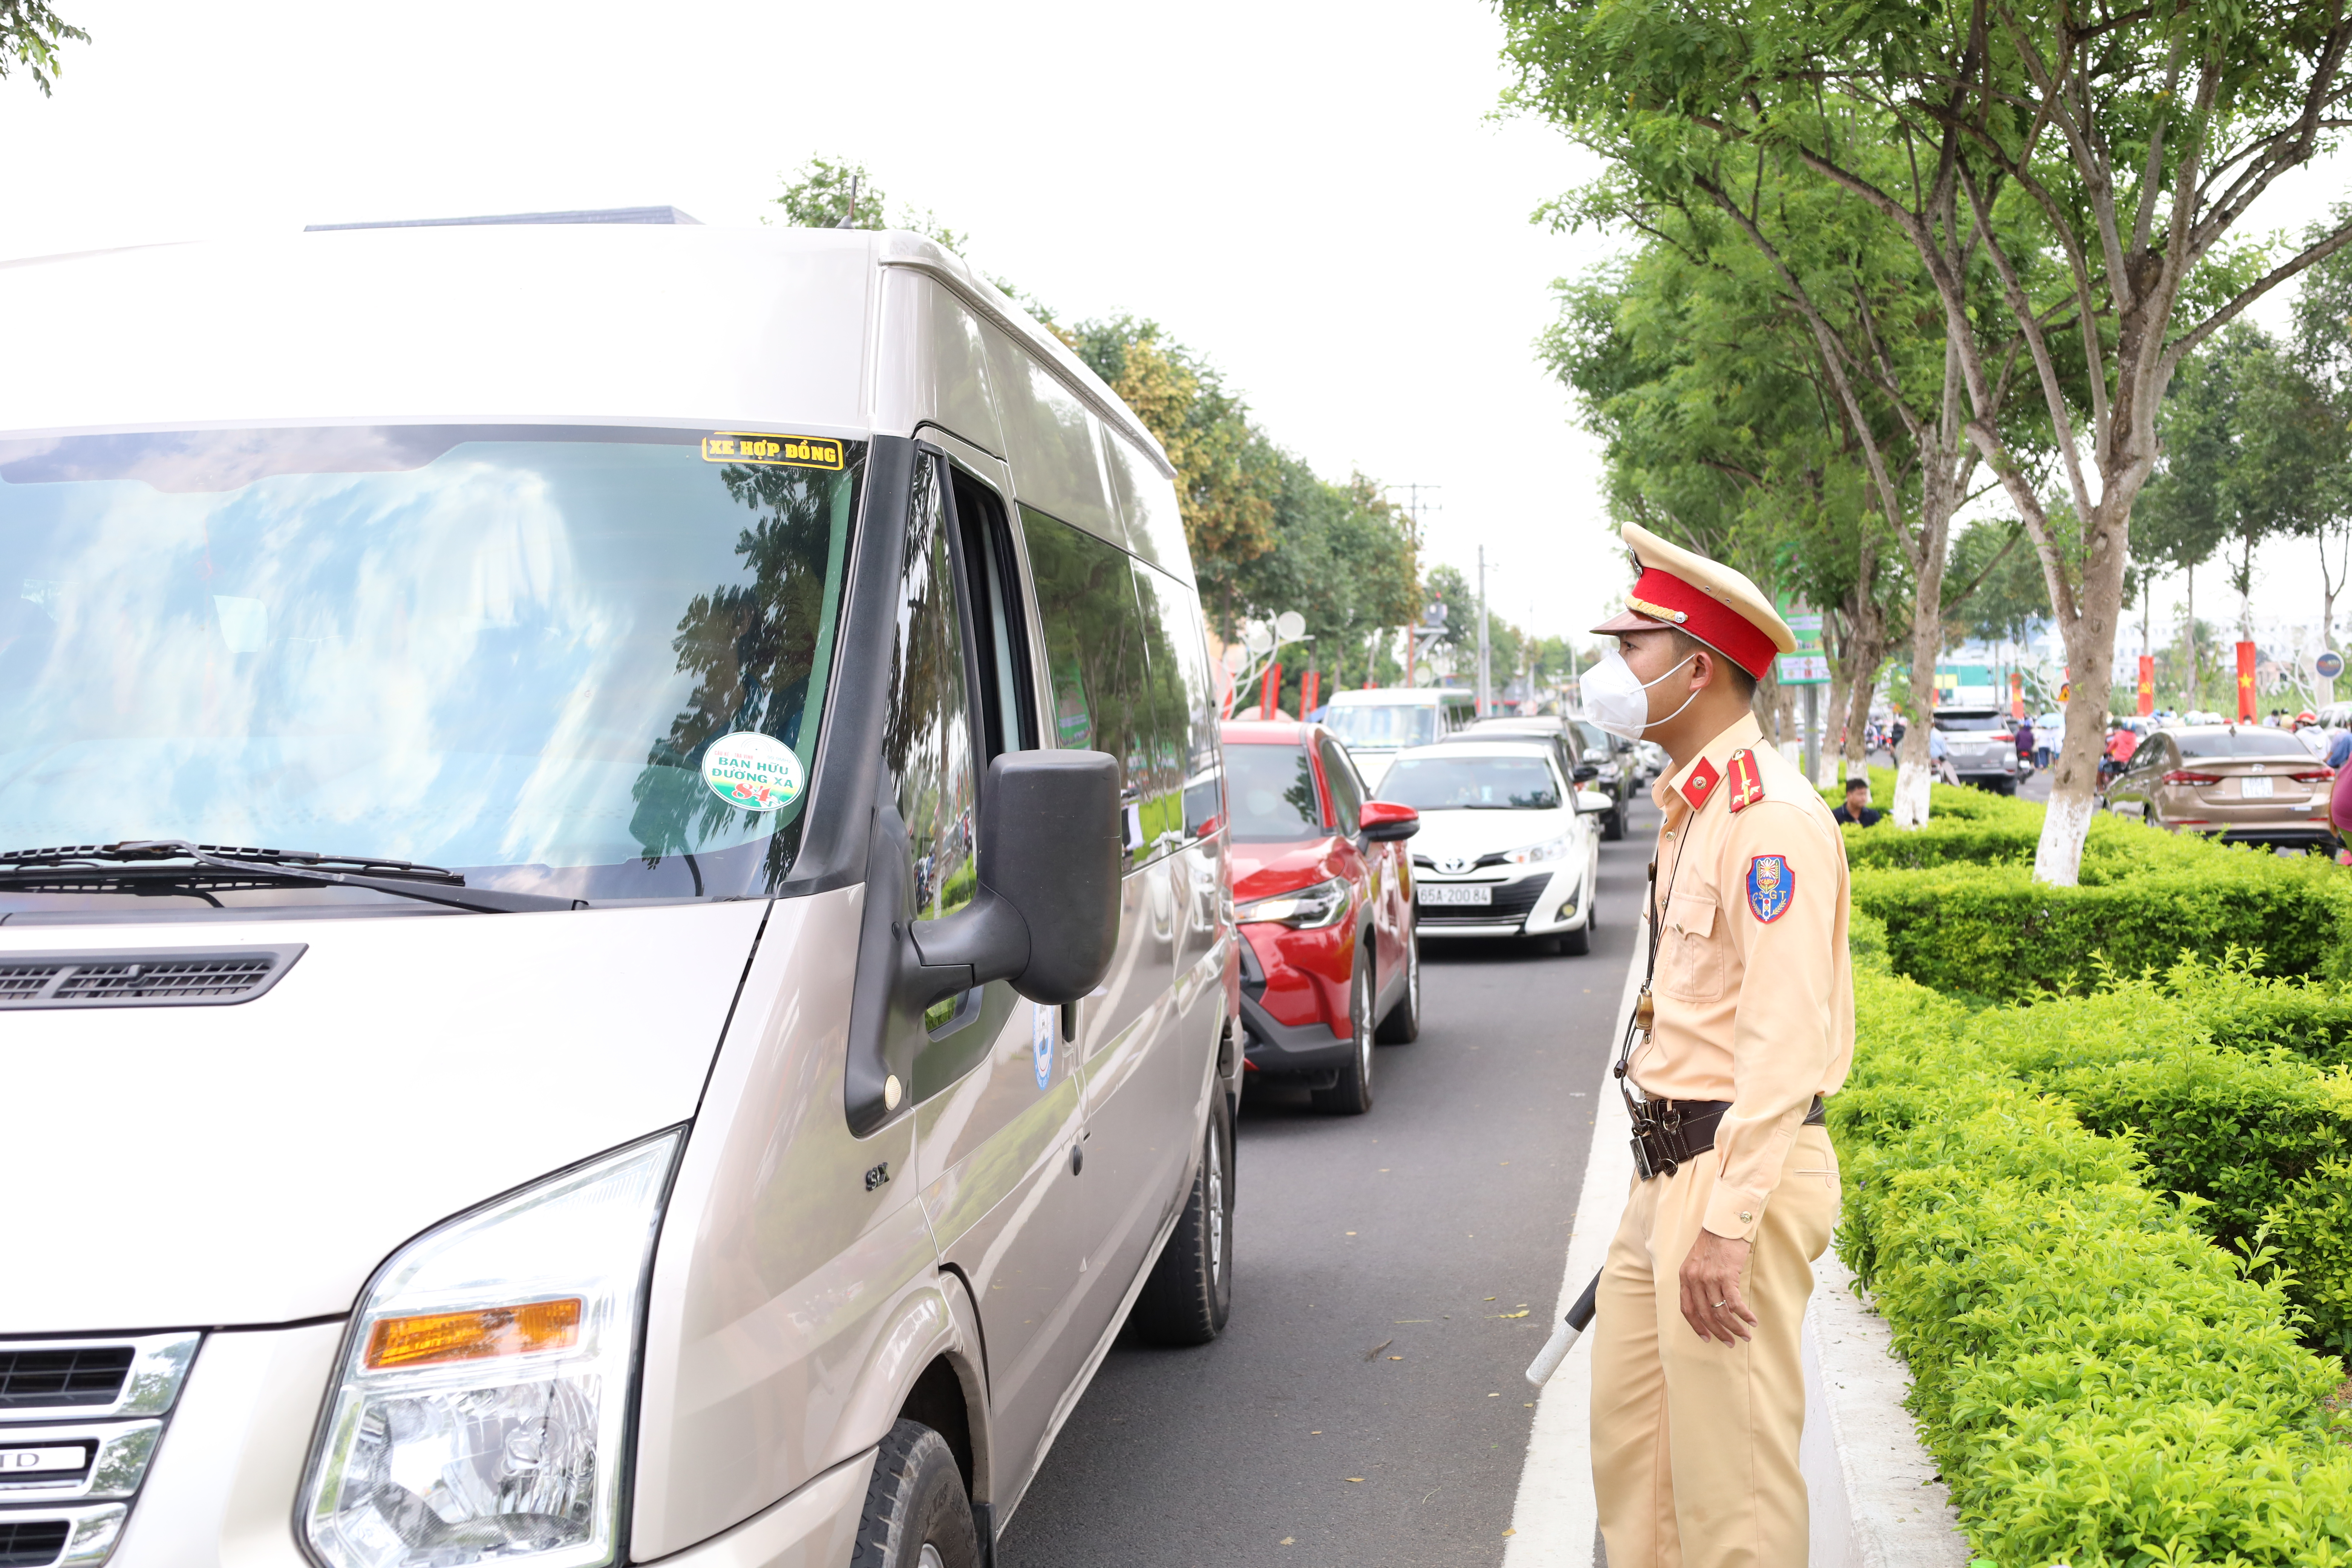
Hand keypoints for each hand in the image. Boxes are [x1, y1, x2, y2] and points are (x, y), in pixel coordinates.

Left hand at [1678, 1228, 1755, 1343]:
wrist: (1724, 1224)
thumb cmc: (1713, 1243)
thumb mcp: (1696, 1262)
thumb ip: (1697, 1281)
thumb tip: (1708, 1305)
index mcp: (1685, 1277)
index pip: (1687, 1309)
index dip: (1697, 1327)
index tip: (1706, 1338)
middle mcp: (1694, 1280)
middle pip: (1705, 1315)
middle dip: (1719, 1332)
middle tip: (1730, 1342)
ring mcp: (1710, 1278)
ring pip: (1721, 1312)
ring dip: (1735, 1328)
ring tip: (1745, 1336)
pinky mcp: (1726, 1276)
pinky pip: (1735, 1303)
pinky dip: (1744, 1316)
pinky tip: (1752, 1321)